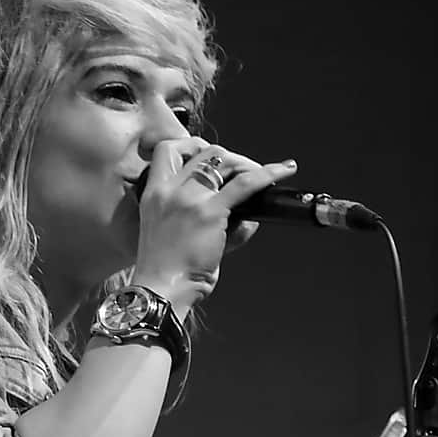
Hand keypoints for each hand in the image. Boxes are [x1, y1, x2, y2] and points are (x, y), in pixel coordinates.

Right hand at [134, 138, 296, 317]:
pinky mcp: (210, 212)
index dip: (191, 145)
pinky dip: (268, 173)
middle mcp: (169, 190)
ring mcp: (189, 199)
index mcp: (153, 194)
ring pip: (224, 160)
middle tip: (243, 173)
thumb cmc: (167, 271)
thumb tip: (245, 216)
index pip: (167, 149)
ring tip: (261, 178)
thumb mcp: (172, 234)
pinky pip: (245, 183)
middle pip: (204, 152)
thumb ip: (203, 217)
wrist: (162, 291)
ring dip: (246, 165)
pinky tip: (284, 170)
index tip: (207, 154)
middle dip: (228, 157)